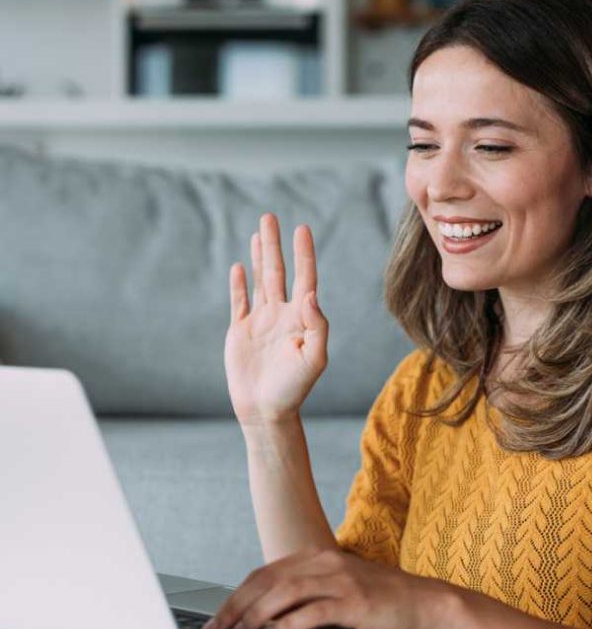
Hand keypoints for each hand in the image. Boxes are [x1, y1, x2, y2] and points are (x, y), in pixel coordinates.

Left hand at [199, 548, 443, 628]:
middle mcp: (325, 561)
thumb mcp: (336, 588)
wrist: (421, 600)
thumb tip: (265, 617)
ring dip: (257, 615)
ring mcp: (339, 579)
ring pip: (285, 593)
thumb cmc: (376, 598)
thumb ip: (305, 595)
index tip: (218, 617)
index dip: (238, 595)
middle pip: (269, 580)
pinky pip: (312, 611)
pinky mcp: (353, 600)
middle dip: (238, 606)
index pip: (266, 573)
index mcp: (317, 556)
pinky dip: (287, 624)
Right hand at [225, 213, 328, 424]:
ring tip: (258, 232)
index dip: (303, 253)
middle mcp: (282, 314)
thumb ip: (317, 324)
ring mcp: (261, 321)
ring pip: (258, 281)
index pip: (304, 278)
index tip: (301, 228)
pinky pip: (239, 301)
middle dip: (274, 244)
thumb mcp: (315, 358)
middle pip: (278, 271)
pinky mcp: (241, 331)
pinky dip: (238, 284)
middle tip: (270, 216)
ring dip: (257, 256)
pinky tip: (238, 266)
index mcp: (302, 318)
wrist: (266, 411)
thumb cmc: (295, 388)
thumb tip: (309, 294)